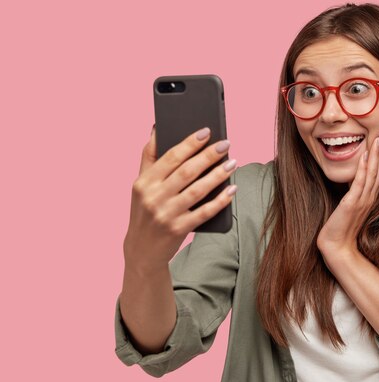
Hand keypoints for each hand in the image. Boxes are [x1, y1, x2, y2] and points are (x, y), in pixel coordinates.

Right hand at [123, 126, 236, 272]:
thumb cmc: (145, 211)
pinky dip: (220, 201)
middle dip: (208, 156)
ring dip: (217, 175)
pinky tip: (232, 190)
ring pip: (197, 191)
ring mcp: (166, 214)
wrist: (141, 250)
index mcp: (144, 182)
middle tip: (225, 144)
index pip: (170, 157)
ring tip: (233, 163)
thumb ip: (149, 157)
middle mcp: (153, 197)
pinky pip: (204, 213)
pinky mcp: (178, 229)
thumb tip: (157, 128)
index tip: (207, 131)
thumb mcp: (140, 185)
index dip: (189, 143)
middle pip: (186, 172)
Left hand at [317, 128, 378, 260]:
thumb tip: (354, 182)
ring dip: (378, 154)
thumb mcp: (350, 207)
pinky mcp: (352, 204)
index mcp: (370, 197)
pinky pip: (360, 183)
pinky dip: (364, 168)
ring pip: (374, 173)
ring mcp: (362, 200)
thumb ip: (354, 194)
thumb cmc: (341, 228)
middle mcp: (369, 197)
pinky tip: (366, 155)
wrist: (337, 247)